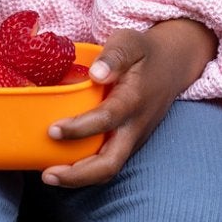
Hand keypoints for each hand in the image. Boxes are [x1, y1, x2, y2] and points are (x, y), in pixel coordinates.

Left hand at [40, 19, 217, 187]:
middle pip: (111, 163)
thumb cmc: (144, 53)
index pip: (107, 119)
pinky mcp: (130, 143)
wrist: (173, 65)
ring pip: (110, 169)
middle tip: (48, 175)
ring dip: (79, 178)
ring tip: (50, 176)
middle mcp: (135, 126)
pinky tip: (64, 166)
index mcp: (134, 99)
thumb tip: (96, 73)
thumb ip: (114, 56)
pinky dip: (86, 171)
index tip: (52, 130)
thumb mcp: (130, 43)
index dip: (79, 129)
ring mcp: (134, 138)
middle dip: (78, 174)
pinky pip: (109, 163)